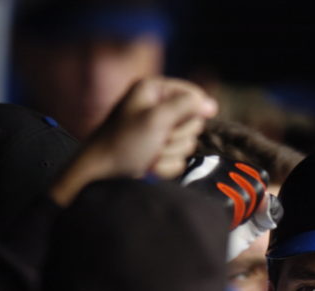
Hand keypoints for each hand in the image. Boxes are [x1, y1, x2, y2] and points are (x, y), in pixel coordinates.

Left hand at [50, 77, 216, 204]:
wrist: (101, 175)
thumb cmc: (124, 143)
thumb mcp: (156, 119)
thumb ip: (187, 106)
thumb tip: (212, 104)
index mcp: (154, 90)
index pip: (194, 95)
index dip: (192, 111)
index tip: (176, 122)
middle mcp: (158, 108)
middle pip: (194, 121)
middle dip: (177, 136)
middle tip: (157, 140)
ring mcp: (160, 132)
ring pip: (188, 142)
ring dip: (170, 153)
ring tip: (149, 154)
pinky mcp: (161, 151)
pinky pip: (180, 158)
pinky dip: (166, 165)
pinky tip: (148, 165)